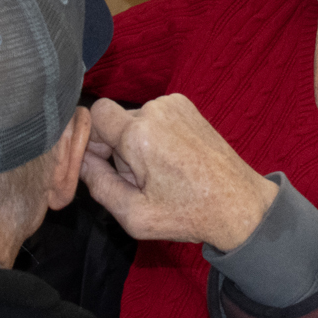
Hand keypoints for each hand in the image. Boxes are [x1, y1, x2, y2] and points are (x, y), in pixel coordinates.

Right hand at [80, 96, 277, 250]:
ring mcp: (175, 104)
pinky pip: (155, 116)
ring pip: (135, 119)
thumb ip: (98, 184)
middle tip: (138, 179)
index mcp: (139, 134)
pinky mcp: (187, 106)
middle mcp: (156, 110)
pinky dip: (155, 135)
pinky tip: (172, 161)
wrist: (237, 203)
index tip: (100, 162)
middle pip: (115, 121)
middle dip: (116, 147)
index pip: (94, 114)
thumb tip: (80, 160)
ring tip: (159, 174)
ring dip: (137, 142)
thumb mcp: (133, 213)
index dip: (90, 138)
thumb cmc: (187, 213)